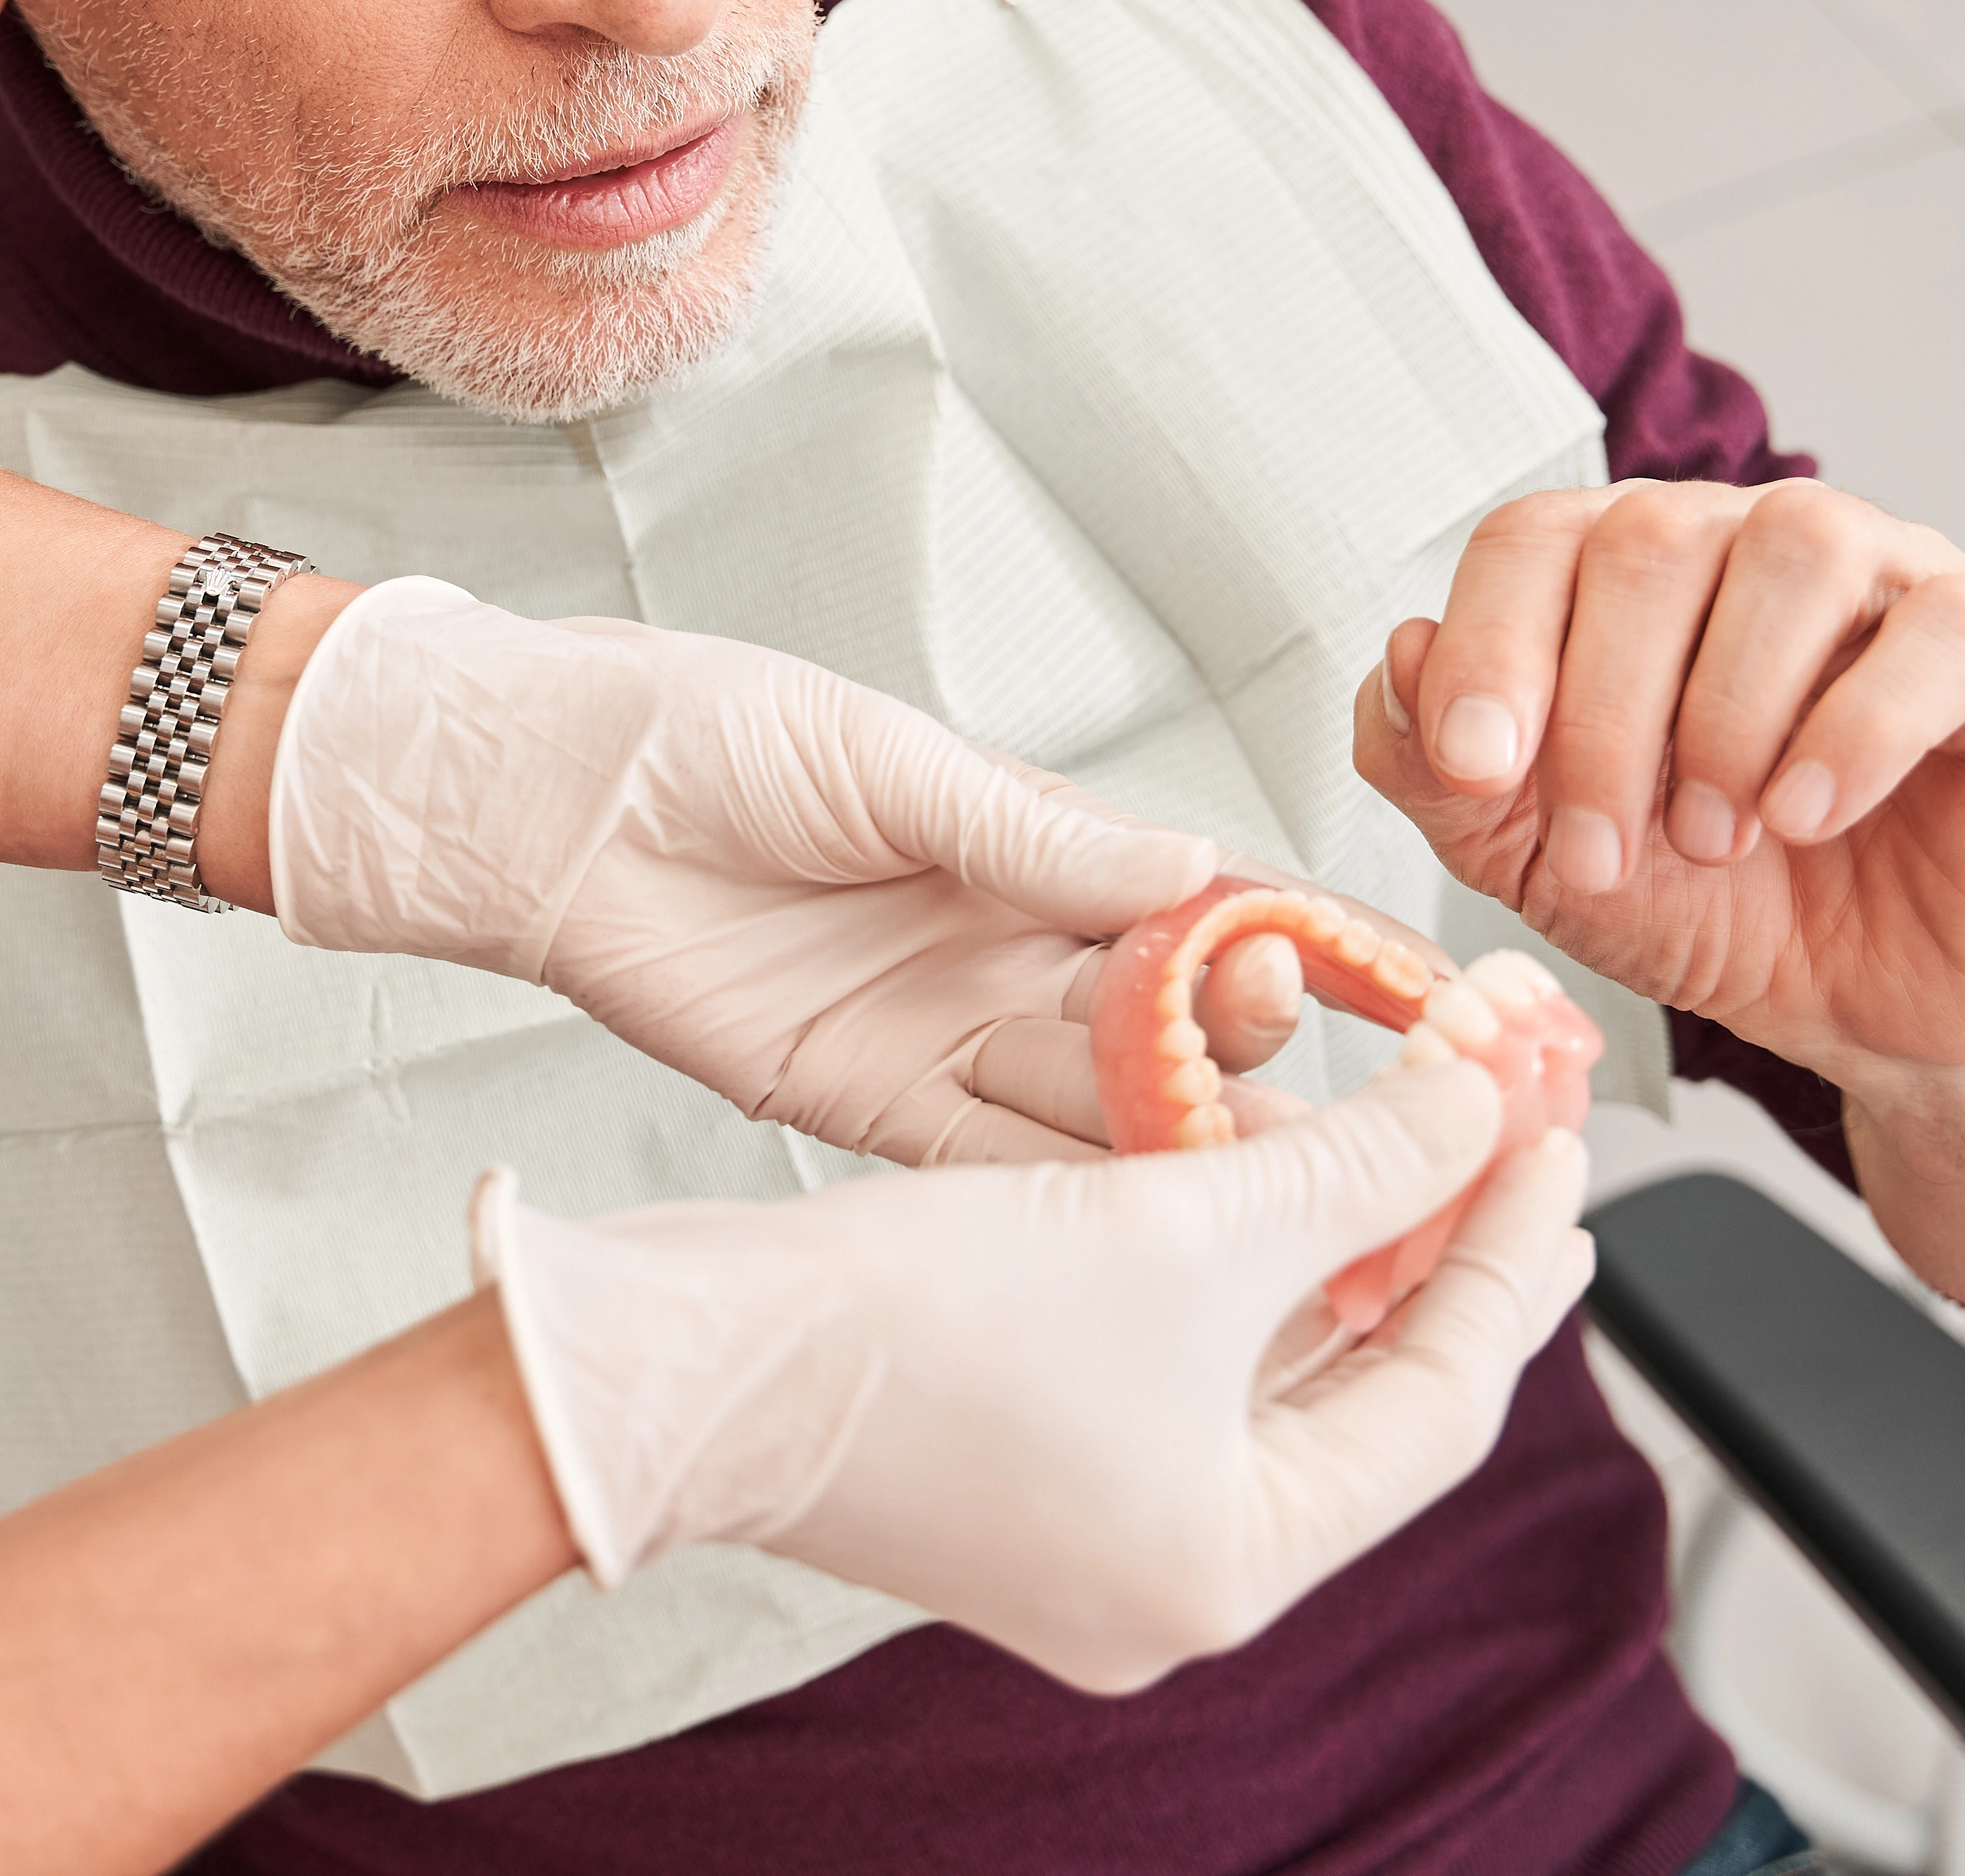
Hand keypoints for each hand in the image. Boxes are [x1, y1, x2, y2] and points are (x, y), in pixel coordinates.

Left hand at [263, 579, 1308, 1163]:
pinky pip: (985, 1163)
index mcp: (1034, 845)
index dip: (1309, 941)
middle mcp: (1008, 948)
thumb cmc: (699, 733)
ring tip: (1278, 1183)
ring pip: (1095, 1106)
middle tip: (1334, 1081)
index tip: (1421, 985)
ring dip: (1181, 1145)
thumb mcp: (879, 761)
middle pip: (1168, 1020)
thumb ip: (1030, 835)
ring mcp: (944, 1033)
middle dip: (1250, 1052)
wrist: (543, 799)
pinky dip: (1061, 1197)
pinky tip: (1141, 1232)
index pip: (1207, 900)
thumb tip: (1193, 871)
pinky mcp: (866, 1104)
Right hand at [475, 1066, 1595, 1693]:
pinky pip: (1179, 1372)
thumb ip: (1363, 1164)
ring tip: (1421, 1144)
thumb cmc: (910, 1326)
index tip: (1555, 1136)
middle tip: (1523, 1146)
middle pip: (1365, 1399)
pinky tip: (1269, 1183)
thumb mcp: (1181, 1222)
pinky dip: (1235, 1276)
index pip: (1440, 1400)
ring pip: (1270, 1379)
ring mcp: (1089, 1538)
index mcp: (1233, 1566)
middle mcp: (1170, 1580)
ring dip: (1339, 1252)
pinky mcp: (1019, 1475)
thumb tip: (1487, 1102)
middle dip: (1439, 1256)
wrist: (688, 1357)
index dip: (1507, 1252)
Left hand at [1355, 481, 1964, 1098]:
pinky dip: (1861, 725)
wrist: (1881, 1006)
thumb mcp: (1542, 864)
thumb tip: (1397, 653)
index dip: (1489, 643)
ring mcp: (1889, 579)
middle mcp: (1754, 542)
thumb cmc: (1718, 907)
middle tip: (1607, 851)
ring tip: (1716, 836)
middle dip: (1603, 713)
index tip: (1475, 769)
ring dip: (1727, 712)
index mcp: (1632, 575)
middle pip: (1651, 537)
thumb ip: (1443, 774)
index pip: (1534, 536)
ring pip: (1794, 549)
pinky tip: (1809, 812)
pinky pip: (1942, 628)